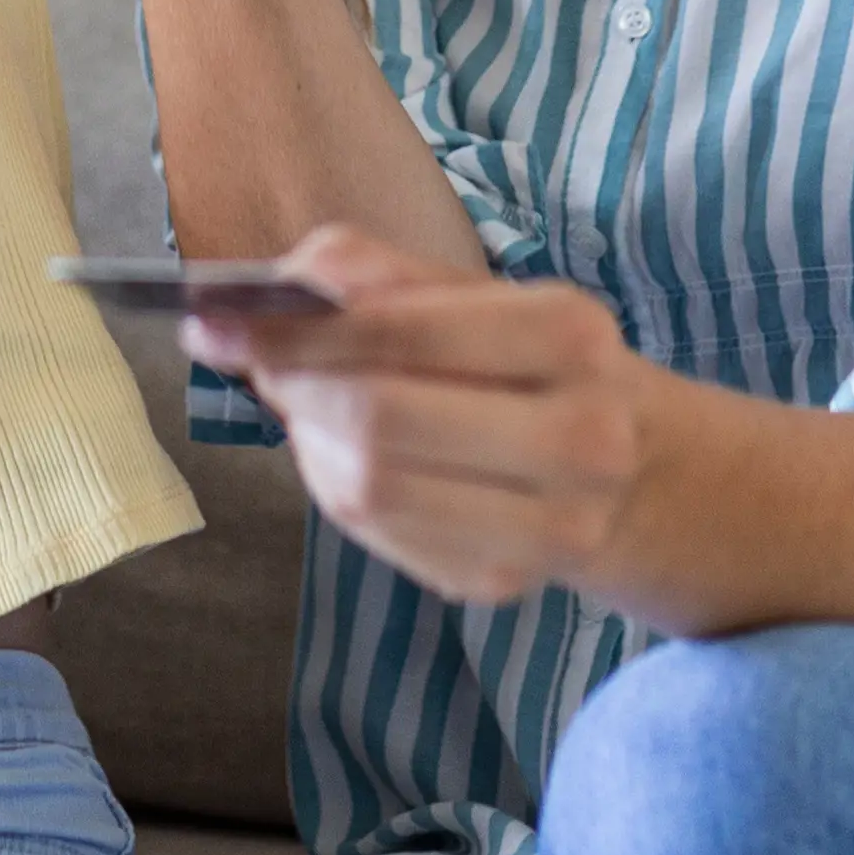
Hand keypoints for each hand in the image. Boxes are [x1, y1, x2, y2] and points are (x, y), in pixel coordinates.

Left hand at [192, 224, 661, 607]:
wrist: (634, 466)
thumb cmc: (527, 360)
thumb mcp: (475, 294)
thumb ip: (375, 271)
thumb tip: (272, 280)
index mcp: (571, 335)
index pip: (402, 329)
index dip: (297, 327)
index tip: (219, 317)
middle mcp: (581, 437)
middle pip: (379, 422)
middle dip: (294, 386)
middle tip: (256, 362)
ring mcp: (551, 525)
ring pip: (368, 491)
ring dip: (308, 444)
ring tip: (305, 409)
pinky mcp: (504, 583)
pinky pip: (378, 537)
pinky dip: (336, 490)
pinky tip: (347, 459)